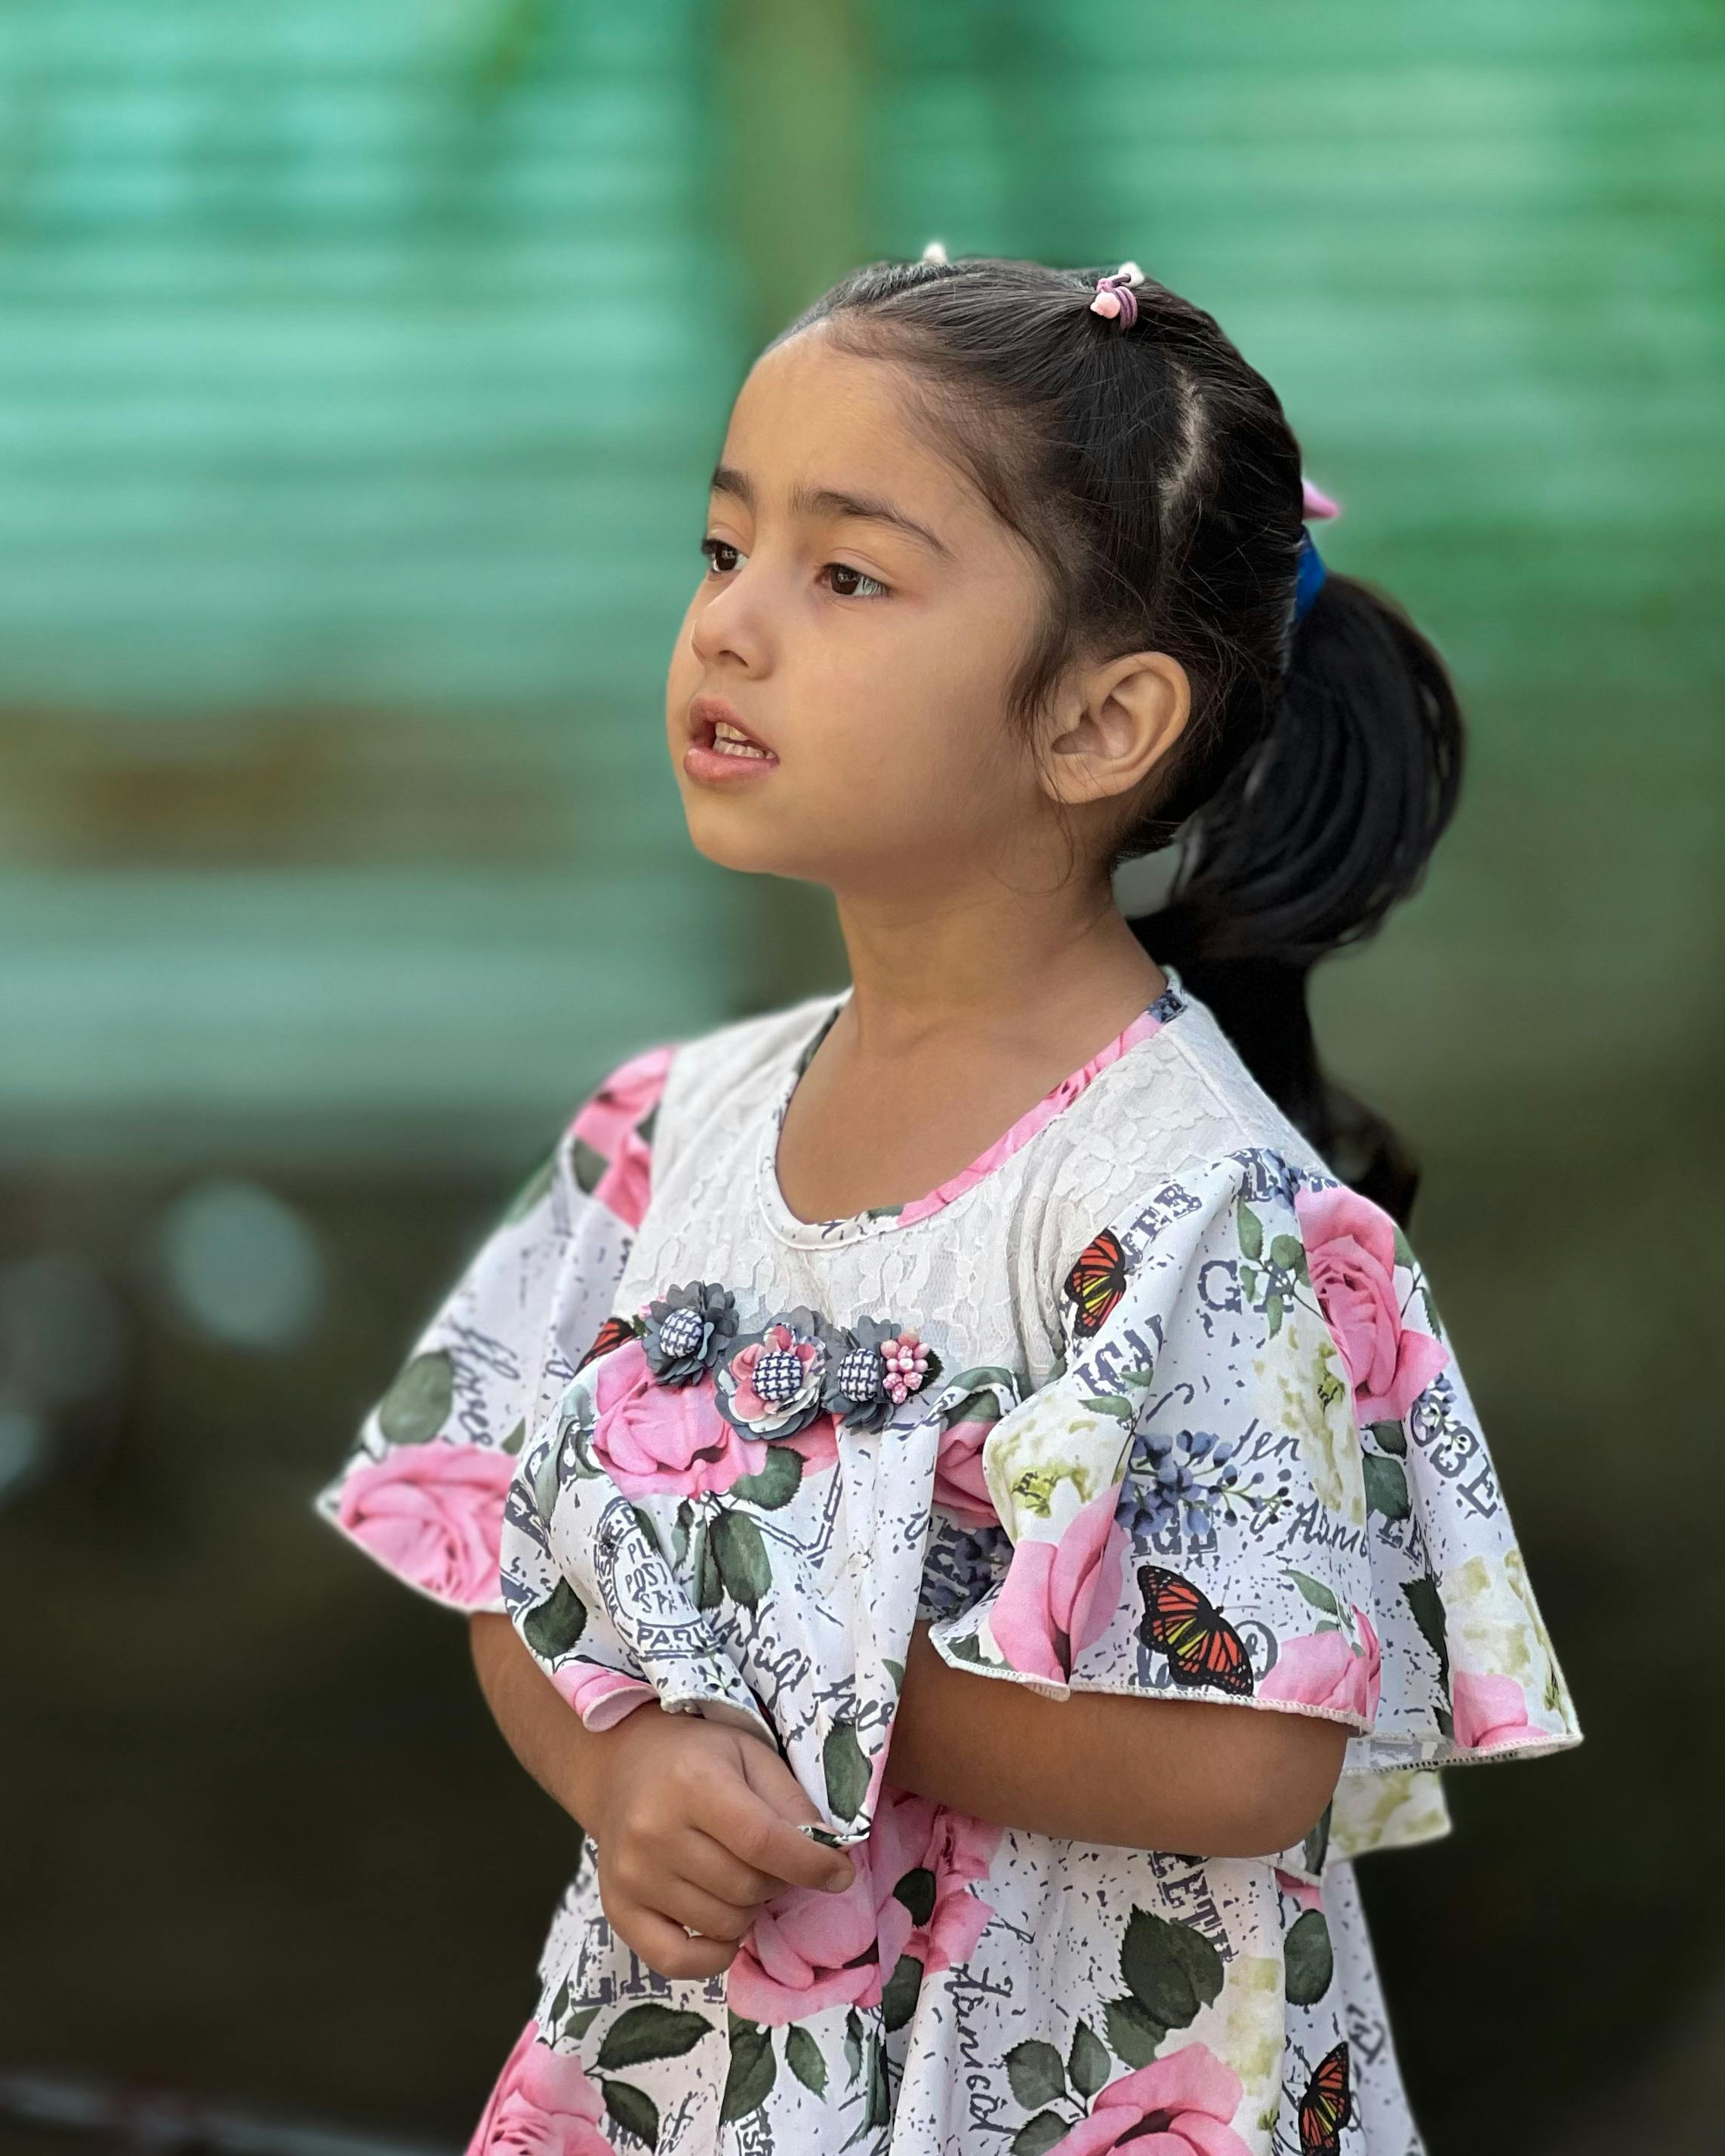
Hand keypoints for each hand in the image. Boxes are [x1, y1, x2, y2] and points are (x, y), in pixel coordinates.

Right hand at [579, 1707, 856, 1981]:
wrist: (622, 1763)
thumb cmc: (697, 1756)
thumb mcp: (751, 1754)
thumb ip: (791, 1800)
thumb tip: (830, 1854)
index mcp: (693, 1783)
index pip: (764, 1841)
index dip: (811, 1865)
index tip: (839, 1874)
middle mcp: (655, 1830)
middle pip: (746, 1886)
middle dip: (778, 1882)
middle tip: (776, 1863)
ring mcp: (632, 1874)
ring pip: (721, 1924)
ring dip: (749, 1911)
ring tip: (742, 1878)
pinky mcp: (617, 1907)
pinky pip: (675, 1960)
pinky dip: (712, 1956)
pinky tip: (725, 1929)